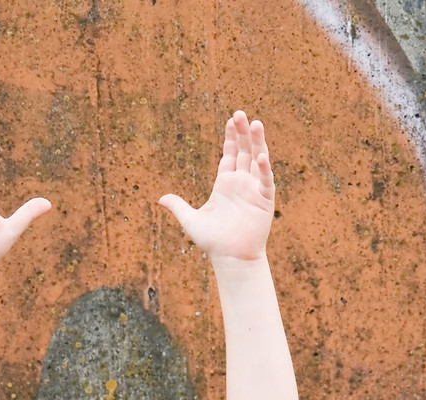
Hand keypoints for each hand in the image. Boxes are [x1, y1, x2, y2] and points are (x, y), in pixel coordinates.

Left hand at [159, 111, 274, 263]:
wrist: (230, 259)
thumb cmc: (213, 242)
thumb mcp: (191, 220)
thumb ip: (178, 206)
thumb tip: (161, 198)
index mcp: (225, 184)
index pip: (230, 155)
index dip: (230, 138)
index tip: (230, 120)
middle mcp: (240, 183)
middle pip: (243, 151)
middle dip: (242, 132)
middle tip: (240, 113)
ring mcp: (253, 190)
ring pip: (257, 160)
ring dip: (257, 142)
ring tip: (255, 123)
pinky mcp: (264, 201)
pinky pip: (265, 180)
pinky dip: (264, 168)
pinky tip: (261, 155)